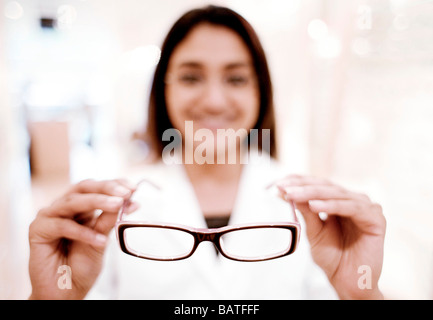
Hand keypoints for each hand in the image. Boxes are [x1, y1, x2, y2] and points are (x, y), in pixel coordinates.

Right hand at [28, 179, 137, 299]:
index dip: (114, 184)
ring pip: (73, 202)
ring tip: (117, 205)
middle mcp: (63, 207)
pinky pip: (62, 225)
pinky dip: (83, 232)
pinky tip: (99, 240)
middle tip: (125, 193)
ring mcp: (49, 216)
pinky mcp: (38, 230)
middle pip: (83, 188)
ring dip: (98, 202)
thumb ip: (111, 220)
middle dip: (106, 188)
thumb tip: (132, 201)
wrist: (66, 292)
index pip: (96, 187)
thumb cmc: (82, 266)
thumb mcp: (102, 239)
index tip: (133, 187)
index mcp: (80, 207)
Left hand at [277, 175, 385, 298]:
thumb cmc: (332, 257)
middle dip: (301, 186)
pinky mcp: (375, 218)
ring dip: (312, 193)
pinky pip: (351, 208)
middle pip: (325, 186)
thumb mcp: (313, 231)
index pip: (316, 184)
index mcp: (337, 201)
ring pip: (336, 194)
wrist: (347, 281)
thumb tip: (287, 192)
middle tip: (282, 186)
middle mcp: (352, 200)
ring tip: (293, 194)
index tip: (276, 183)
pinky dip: (331, 206)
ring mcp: (365, 207)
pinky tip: (314, 206)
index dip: (297, 181)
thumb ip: (305, 211)